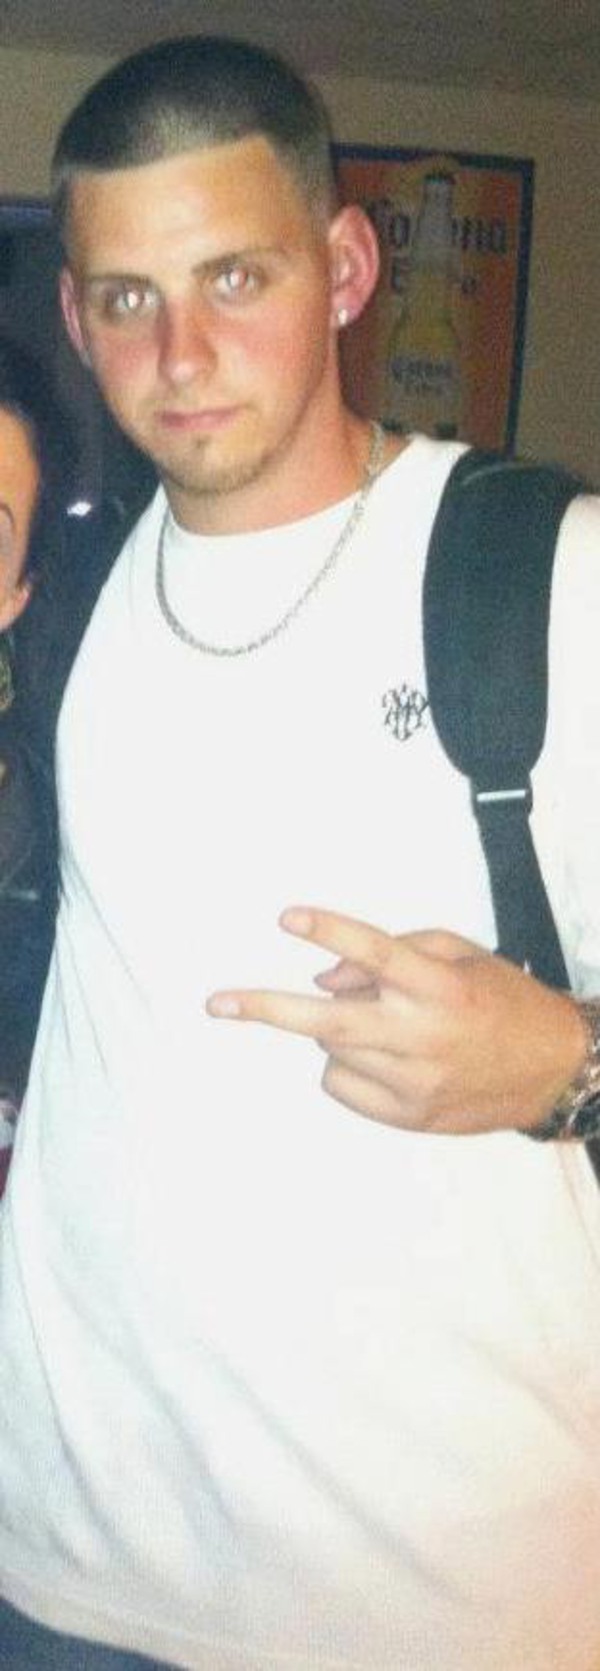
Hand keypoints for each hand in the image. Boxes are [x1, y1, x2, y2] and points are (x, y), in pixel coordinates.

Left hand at [206, 907, 587, 1134]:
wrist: (551, 1069)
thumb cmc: (499, 1000)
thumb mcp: (457, 955)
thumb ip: (391, 953)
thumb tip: (323, 976)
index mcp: (439, 987)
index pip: (377, 952)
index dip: (330, 932)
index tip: (287, 917)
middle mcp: (424, 1035)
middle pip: (329, 1021)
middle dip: (267, 1008)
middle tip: (217, 1003)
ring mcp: (415, 1082)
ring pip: (332, 1053)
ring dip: (336, 1033)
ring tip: (383, 1026)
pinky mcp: (409, 1117)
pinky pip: (342, 1087)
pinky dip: (347, 1068)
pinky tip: (387, 1060)